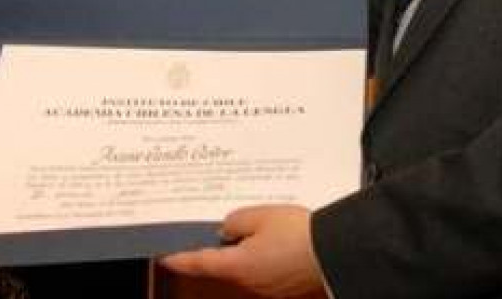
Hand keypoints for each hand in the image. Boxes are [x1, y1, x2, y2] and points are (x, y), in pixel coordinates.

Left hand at [161, 205, 323, 297]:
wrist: (338, 253)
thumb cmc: (297, 234)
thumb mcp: (260, 216)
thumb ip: (235, 221)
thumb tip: (227, 229)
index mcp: (235, 266)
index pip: (196, 262)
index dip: (177, 257)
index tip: (163, 255)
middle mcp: (248, 281)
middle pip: (222, 264)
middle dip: (215, 247)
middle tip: (207, 227)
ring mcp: (269, 285)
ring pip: (245, 265)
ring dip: (242, 248)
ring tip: (245, 225)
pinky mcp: (287, 284)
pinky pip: (266, 266)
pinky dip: (262, 252)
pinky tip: (273, 236)